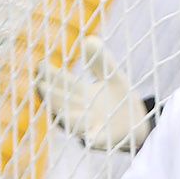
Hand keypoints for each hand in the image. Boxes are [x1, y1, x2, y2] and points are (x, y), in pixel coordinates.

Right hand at [34, 40, 156, 151]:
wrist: (140, 124)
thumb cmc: (121, 100)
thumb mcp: (113, 77)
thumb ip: (102, 62)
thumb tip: (90, 39)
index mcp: (80, 93)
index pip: (61, 82)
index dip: (50, 75)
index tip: (40, 65)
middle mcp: (79, 110)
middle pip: (60, 101)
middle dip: (49, 93)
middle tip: (39, 83)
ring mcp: (89, 126)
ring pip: (71, 121)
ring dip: (64, 114)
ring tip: (56, 107)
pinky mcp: (102, 140)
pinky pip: (93, 140)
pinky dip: (89, 138)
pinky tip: (86, 136)